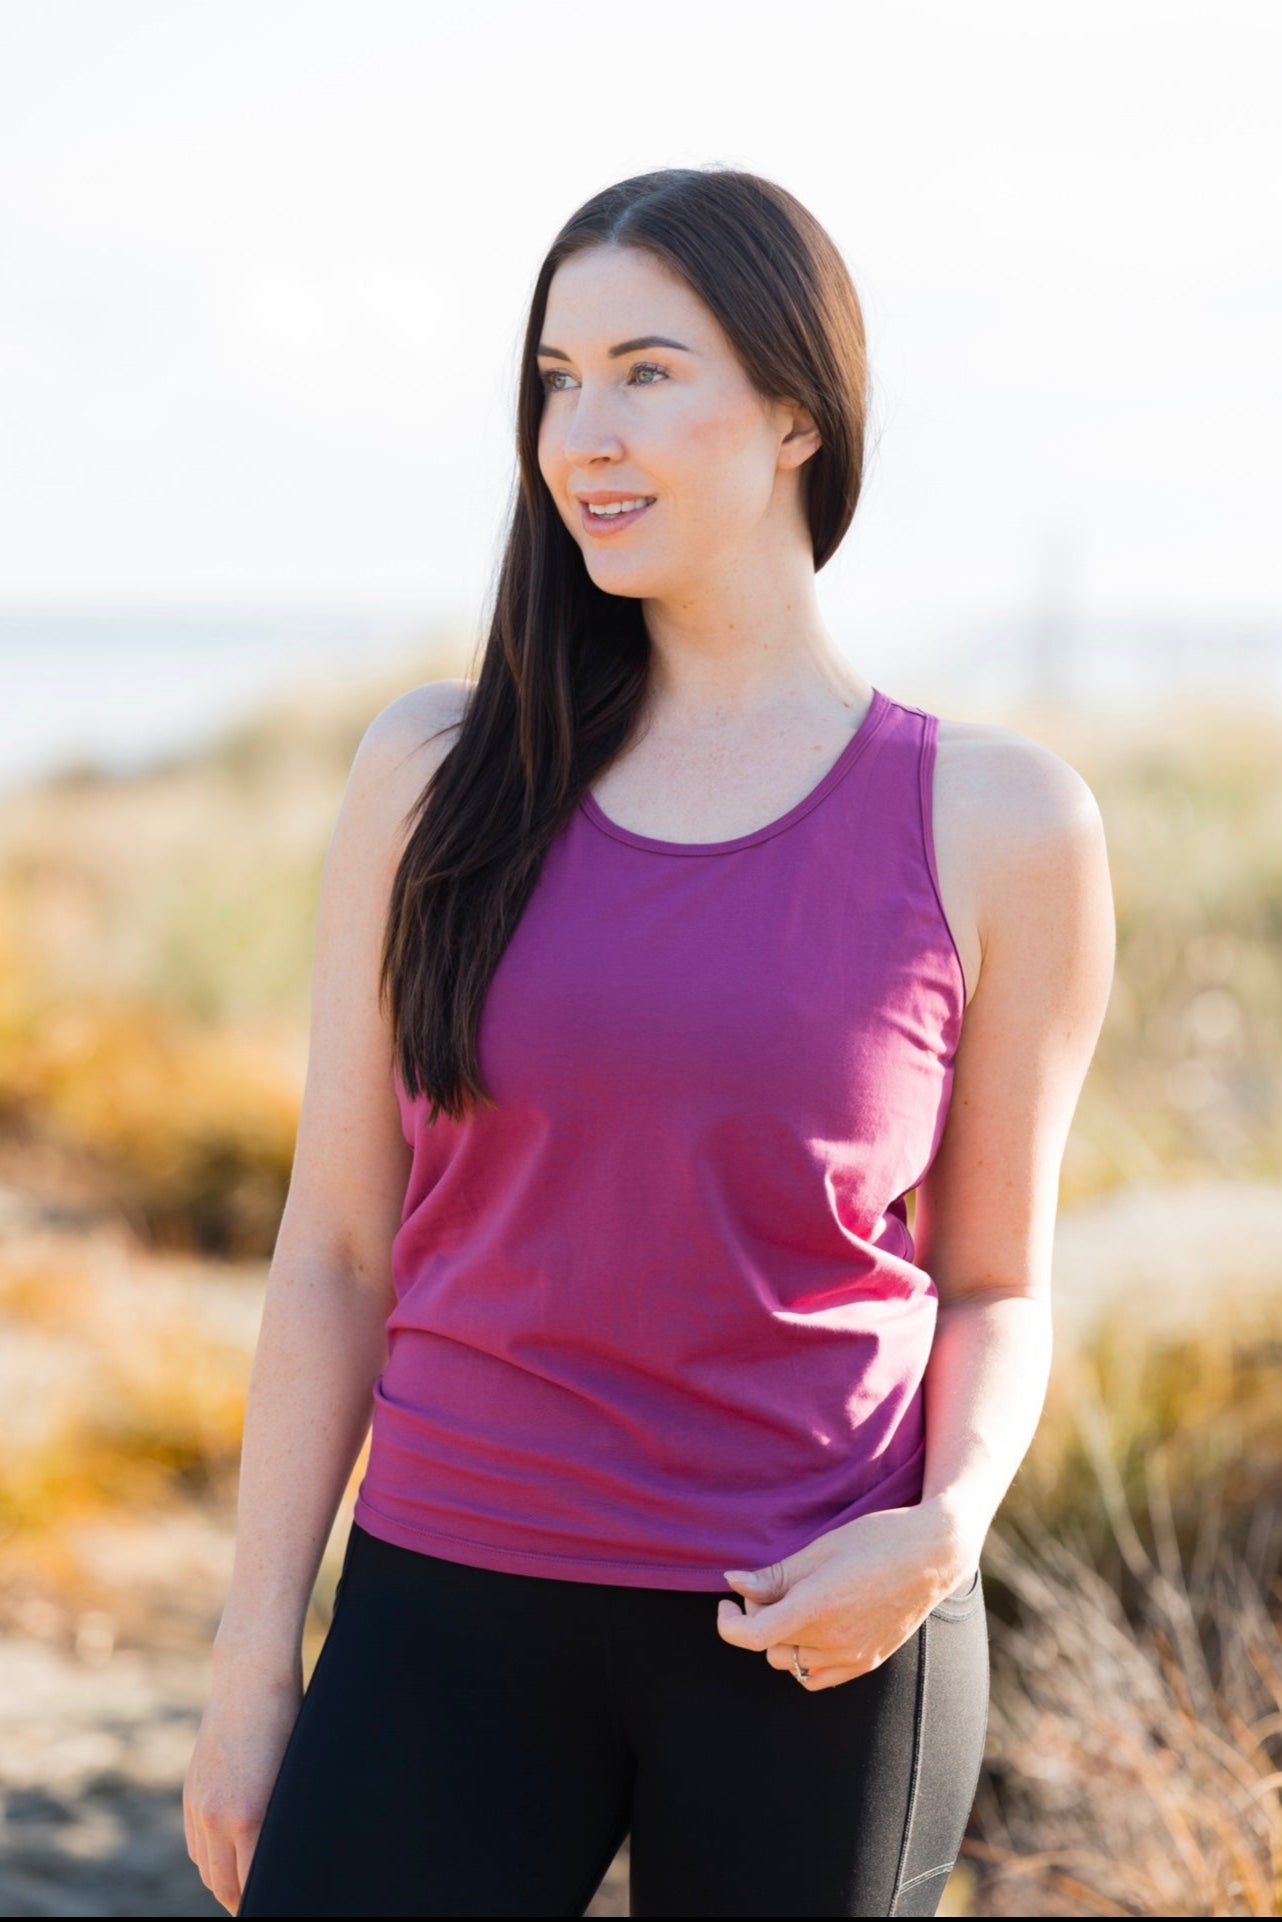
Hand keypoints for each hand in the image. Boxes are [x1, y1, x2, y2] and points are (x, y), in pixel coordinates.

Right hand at [184, 1670, 301, 1912]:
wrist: (250, 1681)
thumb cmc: (289, 1723)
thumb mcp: (293, 1776)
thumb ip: (282, 1821)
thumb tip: (284, 1853)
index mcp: (250, 1816)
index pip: (252, 1883)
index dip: (265, 1897)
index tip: (277, 1902)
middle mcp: (218, 1817)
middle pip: (224, 1885)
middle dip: (243, 1899)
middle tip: (266, 1901)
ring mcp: (199, 1806)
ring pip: (206, 1869)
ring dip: (224, 1882)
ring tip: (247, 1888)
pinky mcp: (191, 1794)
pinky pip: (196, 1845)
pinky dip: (210, 1859)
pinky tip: (228, 1859)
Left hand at [716, 1502, 973, 1691]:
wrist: (933, 1556)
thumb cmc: (876, 1540)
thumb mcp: (820, 1548)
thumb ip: (775, 1575)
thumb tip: (733, 1584)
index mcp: (818, 1607)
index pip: (753, 1636)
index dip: (728, 1623)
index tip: (728, 1602)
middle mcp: (834, 1640)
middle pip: (769, 1647)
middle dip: (757, 1620)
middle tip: (768, 1588)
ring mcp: (852, 1657)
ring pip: (790, 1664)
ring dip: (780, 1640)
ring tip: (794, 1605)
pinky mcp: (866, 1663)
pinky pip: (817, 1678)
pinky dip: (803, 1659)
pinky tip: (811, 1629)